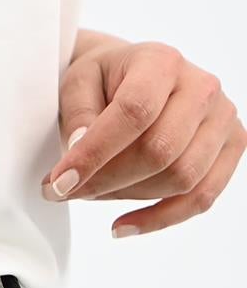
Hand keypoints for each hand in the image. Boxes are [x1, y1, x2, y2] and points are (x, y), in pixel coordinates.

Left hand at [41, 35, 245, 235]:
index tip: (58, 182)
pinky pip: (202, 198)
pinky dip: (160, 219)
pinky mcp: (231, 147)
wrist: (132, 74)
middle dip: (107, 181)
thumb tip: (78, 151)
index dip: (95, 153)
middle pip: (161, 151)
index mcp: (162, 61)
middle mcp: (202, 87)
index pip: (134, 113)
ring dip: (128, 198)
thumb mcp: (76, 83)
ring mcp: (223, 119)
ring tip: (90, 193)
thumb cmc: (102, 79)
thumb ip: (78, 114)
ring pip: (182, 179)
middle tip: (65, 191)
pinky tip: (122, 226)